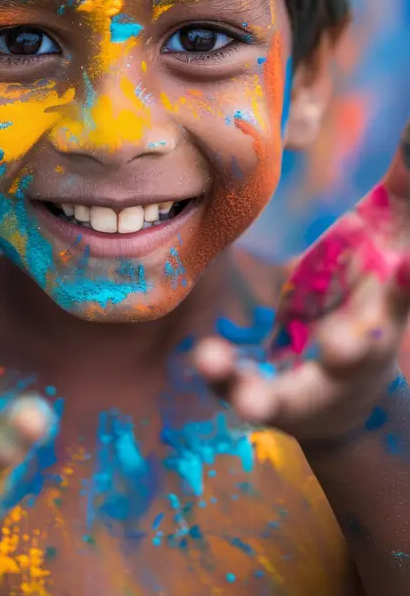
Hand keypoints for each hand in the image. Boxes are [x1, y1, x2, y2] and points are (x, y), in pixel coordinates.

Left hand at [194, 120, 409, 445]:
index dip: (406, 281)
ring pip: (291, 395)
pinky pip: (242, 389)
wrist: (346, 397)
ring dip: (271, 396)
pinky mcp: (271, 397)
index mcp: (385, 311)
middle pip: (356, 353)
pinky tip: (205, 357)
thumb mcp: (388, 243)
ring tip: (253, 404)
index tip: (405, 263)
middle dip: (351, 349)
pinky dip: (226, 378)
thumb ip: (403, 191)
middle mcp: (353, 352)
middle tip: (344, 345)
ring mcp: (310, 383)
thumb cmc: (365, 297)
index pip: (402, 294)